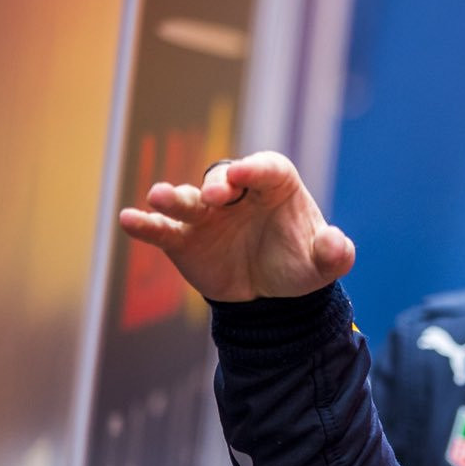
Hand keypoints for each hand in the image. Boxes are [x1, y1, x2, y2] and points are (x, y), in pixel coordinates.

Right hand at [117, 150, 354, 301]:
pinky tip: (128, 221)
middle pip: (223, 178)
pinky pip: (162, 230)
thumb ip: (335, 253)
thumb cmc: (297, 264)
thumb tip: (336, 245)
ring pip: (188, 199)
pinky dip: (145, 224)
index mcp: (274, 185)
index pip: (266, 168)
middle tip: (214, 196)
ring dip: (173, 197)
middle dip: (218, 184)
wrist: (270, 296)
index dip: (255, 169)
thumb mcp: (324, 265)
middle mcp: (236, 193)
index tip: (246, 175)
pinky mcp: (183, 238)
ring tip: (159, 197)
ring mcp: (207, 214)